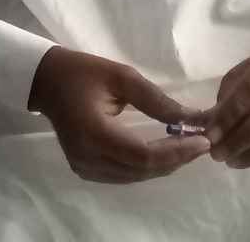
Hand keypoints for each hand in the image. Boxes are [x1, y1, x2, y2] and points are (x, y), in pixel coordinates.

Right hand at [28, 46, 210, 183]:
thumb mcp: (122, 77)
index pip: (143, 156)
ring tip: (189, 146)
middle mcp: (88, 158)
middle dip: (176, 159)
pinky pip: (124, 174)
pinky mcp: (85, 169)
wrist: (46, 81)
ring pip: (135, 176)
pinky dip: (147, 166)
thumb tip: (192, 119)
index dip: (176, 153)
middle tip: (202, 142)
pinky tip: (164, 152)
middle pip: (142, 170)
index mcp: (94, 134)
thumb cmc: (83, 72)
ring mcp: (85, 168)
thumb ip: (156, 101)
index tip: (203, 141)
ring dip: (164, 164)